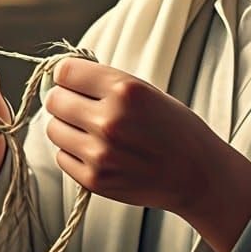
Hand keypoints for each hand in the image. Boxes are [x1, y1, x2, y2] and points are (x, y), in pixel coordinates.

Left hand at [42, 56, 233, 214]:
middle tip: (80, 106)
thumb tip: (62, 77)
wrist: (197, 175)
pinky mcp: (94, 180)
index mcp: (125, 90)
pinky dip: (73, 152)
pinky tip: (97, 151)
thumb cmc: (174, 129)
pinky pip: (62, 157)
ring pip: (53, 129)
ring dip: (67, 127)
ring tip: (91, 130)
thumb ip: (106, 83)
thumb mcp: (147, 92)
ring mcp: (99, 153)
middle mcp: (109, 120)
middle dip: (64, 99)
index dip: (67, 75)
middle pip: (55, 100)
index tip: (72, 81)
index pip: (66, 71)